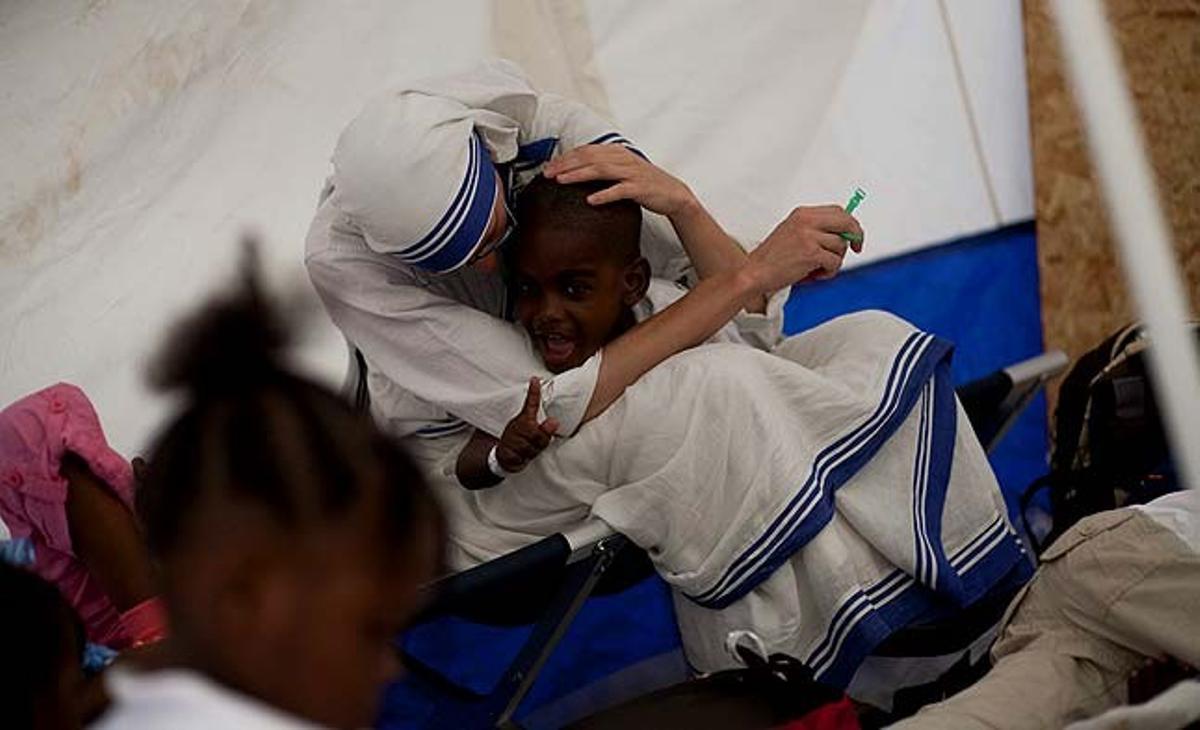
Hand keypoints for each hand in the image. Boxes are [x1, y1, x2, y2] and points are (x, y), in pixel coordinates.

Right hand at [496, 378, 559, 472]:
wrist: (503, 456)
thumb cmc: (521, 439)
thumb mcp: (531, 432)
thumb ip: (545, 428)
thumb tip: (555, 422)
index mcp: (524, 419)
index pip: (530, 404)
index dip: (534, 392)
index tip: (536, 380)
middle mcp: (517, 427)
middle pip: (539, 435)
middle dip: (541, 442)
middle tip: (534, 442)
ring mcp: (511, 440)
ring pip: (532, 449)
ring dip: (533, 452)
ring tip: (527, 449)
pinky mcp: (508, 453)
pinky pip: (523, 458)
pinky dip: (524, 459)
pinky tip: (520, 455)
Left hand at [542, 144, 696, 216]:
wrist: (673, 194)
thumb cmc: (645, 183)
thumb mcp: (623, 169)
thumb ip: (603, 166)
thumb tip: (577, 168)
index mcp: (617, 152)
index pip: (586, 151)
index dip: (566, 157)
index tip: (549, 166)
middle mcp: (623, 158)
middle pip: (589, 157)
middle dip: (566, 164)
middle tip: (547, 173)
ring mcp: (632, 172)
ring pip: (600, 170)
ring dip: (579, 175)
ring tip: (561, 181)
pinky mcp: (639, 188)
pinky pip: (619, 190)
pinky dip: (604, 194)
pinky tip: (590, 200)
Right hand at [745, 205, 863, 292]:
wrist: (754, 272)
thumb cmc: (772, 258)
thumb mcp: (793, 233)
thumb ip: (816, 229)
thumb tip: (845, 233)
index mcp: (803, 214)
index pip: (838, 211)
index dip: (850, 224)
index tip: (854, 236)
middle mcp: (807, 221)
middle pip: (846, 222)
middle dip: (856, 236)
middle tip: (856, 249)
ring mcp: (809, 236)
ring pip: (841, 246)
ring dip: (834, 261)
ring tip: (817, 268)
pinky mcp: (811, 253)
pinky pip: (835, 262)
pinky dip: (829, 272)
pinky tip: (814, 274)